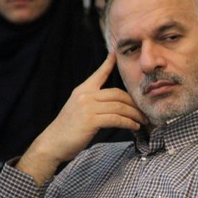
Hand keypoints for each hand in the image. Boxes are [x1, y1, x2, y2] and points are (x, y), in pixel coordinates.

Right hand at [16, 53, 146, 184]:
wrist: (52, 143)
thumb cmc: (68, 130)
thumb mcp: (79, 110)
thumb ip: (94, 103)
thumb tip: (115, 105)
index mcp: (82, 90)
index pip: (98, 74)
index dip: (108, 63)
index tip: (115, 54)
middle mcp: (85, 96)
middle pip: (118, 94)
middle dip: (134, 103)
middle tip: (144, 112)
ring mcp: (87, 107)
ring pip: (119, 106)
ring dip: (135, 115)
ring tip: (143, 121)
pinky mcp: (91, 120)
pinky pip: (116, 119)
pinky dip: (128, 123)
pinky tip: (134, 127)